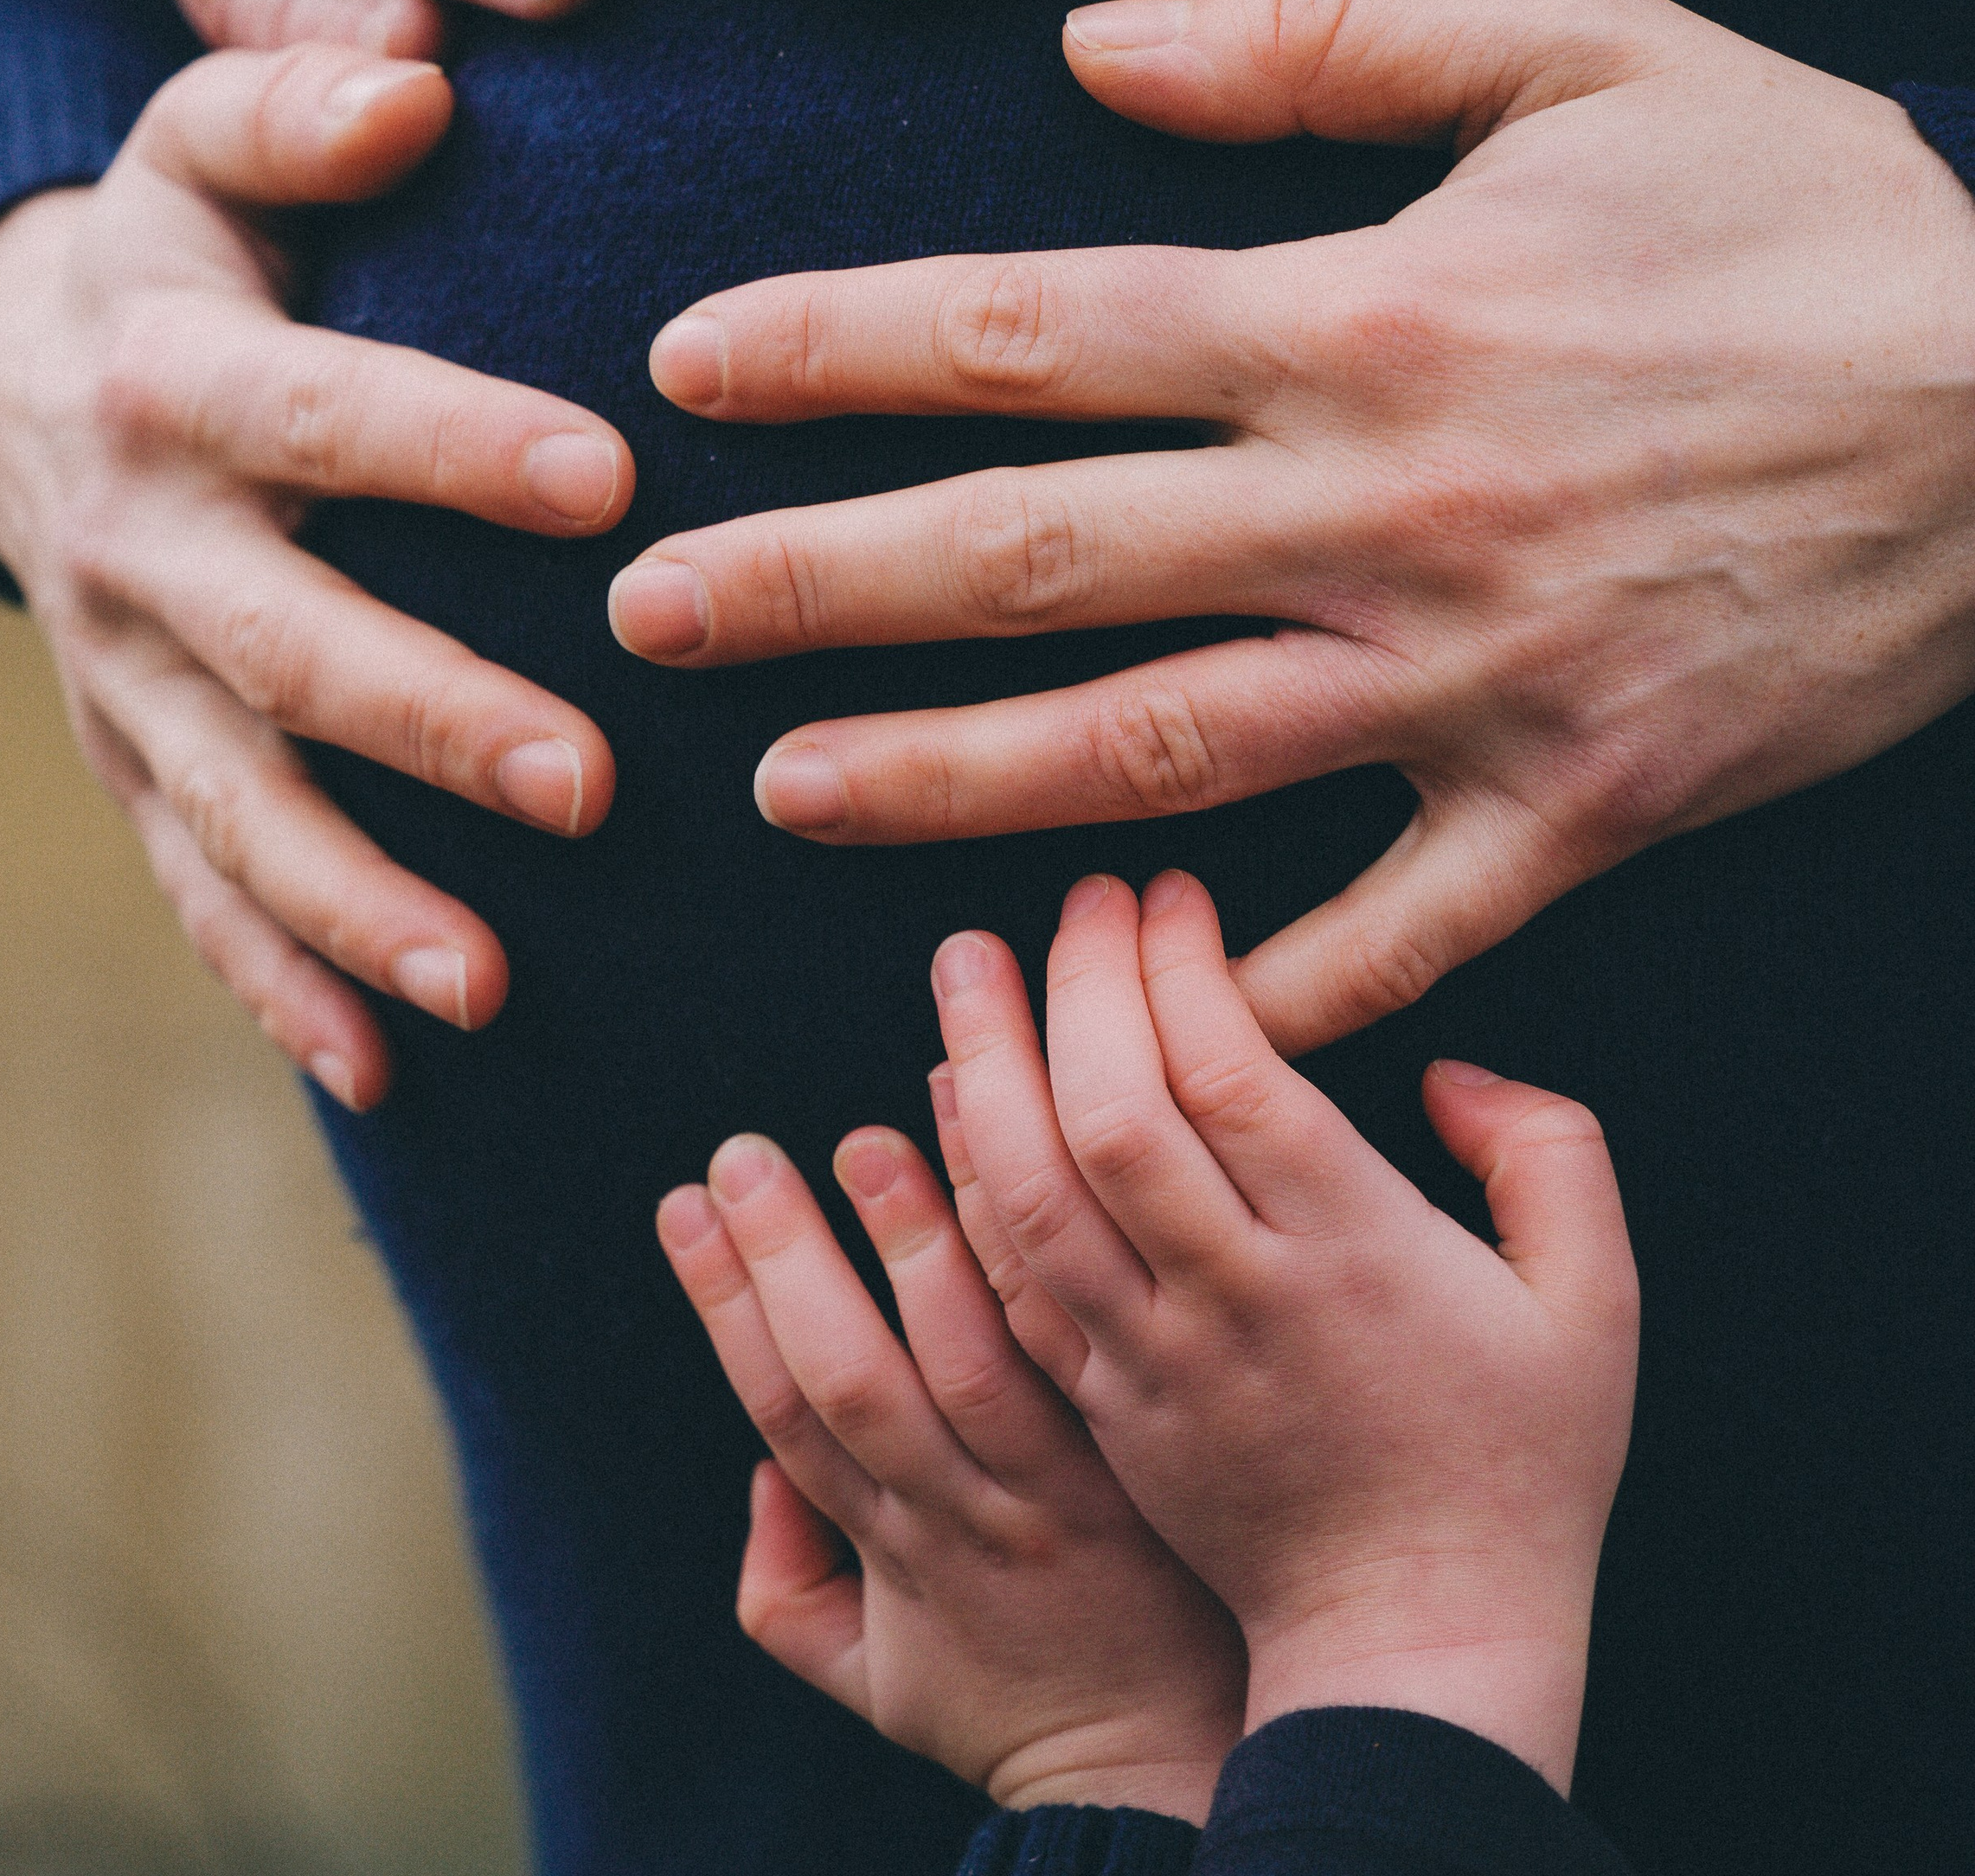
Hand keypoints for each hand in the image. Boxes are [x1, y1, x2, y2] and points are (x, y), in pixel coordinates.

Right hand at [0, 46, 634, 1108]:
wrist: (22, 387)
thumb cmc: (184, 259)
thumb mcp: (201, 146)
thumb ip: (297, 109)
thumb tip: (415, 85)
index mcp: (171, 381)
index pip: (321, 414)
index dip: (455, 447)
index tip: (608, 481)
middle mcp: (135, 544)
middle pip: (285, 646)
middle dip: (432, 719)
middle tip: (591, 782)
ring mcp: (123, 678)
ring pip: (237, 807)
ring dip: (358, 900)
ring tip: (489, 982)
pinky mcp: (129, 765)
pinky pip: (195, 891)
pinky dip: (277, 983)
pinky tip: (381, 1070)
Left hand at [607, 0, 1974, 1052]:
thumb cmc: (1813, 216)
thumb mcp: (1597, 46)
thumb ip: (1333, 28)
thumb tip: (1099, 33)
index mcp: (1360, 319)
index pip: (1029, 335)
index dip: (830, 356)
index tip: (677, 371)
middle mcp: (1378, 515)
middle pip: (1031, 560)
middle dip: (810, 591)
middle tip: (636, 625)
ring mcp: (1470, 686)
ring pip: (1150, 759)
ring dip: (943, 786)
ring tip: (777, 795)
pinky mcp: (1574, 813)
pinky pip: (1381, 942)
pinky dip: (1244, 996)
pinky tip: (1097, 1022)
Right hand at [658, 1124, 1245, 1816]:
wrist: (1173, 1762)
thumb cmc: (1017, 1703)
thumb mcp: (879, 1682)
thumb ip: (788, 1591)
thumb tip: (753, 1477)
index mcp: (886, 1546)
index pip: (784, 1407)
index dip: (724, 1305)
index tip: (683, 1203)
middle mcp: (959, 1510)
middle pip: (851, 1375)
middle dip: (786, 1262)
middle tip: (741, 1154)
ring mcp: (1051, 1482)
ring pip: (966, 1351)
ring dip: (912, 1241)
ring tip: (869, 1141)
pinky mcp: (1134, 1454)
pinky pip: (1074, 1344)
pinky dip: (1034, 1257)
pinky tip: (1016, 1161)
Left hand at [931, 871, 1637, 1794]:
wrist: (1420, 1649)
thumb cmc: (1519, 1465)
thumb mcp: (1594, 1303)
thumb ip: (1547, 1151)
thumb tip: (1445, 1071)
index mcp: (1353, 1252)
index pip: (1229, 1072)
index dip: (1177, 965)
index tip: (1165, 892)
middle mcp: (1237, 1299)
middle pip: (1110, 1117)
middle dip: (1072, 986)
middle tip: (1069, 897)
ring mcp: (1155, 1362)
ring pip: (1030, 1197)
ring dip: (982, 1068)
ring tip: (965, 970)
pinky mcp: (1104, 1409)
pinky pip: (1008, 1281)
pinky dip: (964, 1183)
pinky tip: (947, 1101)